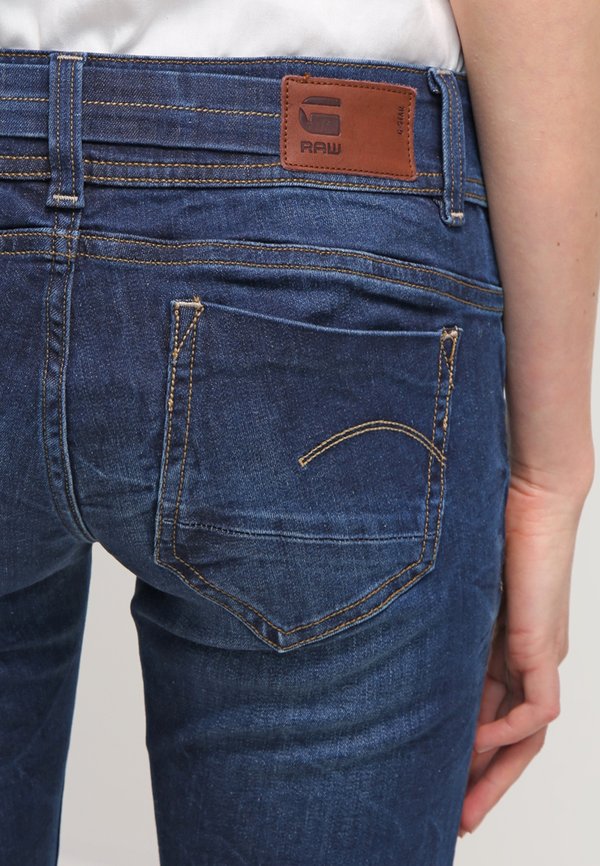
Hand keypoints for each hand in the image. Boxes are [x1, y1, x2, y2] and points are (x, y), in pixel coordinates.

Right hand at [457, 464, 592, 836]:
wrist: (525, 484)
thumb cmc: (480, 520)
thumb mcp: (442, 588)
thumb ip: (424, 619)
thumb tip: (374, 640)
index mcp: (498, 643)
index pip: (487, 711)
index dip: (465, 751)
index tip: (435, 780)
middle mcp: (522, 656)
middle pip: (511, 736)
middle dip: (482, 780)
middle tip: (455, 820)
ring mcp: (536, 652)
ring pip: (526, 734)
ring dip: (496, 773)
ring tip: (466, 810)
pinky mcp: (543, 643)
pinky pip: (537, 708)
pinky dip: (507, 731)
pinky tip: (475, 741)